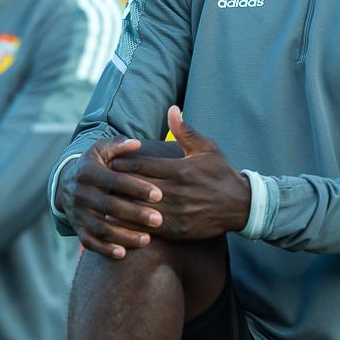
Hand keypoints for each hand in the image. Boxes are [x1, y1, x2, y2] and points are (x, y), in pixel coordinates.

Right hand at [62, 136, 172, 259]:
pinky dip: (104, 249)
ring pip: (100, 228)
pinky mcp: (77, 227)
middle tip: (158, 220)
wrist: (66, 182)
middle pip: (108, 207)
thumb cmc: (95, 164)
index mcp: (88, 172)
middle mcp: (80, 193)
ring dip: (123, 236)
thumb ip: (118, 145)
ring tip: (147, 239)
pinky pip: (89, 242)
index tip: (159, 194)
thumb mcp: (102, 149)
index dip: (136, 188)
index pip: (114, 181)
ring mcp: (77, 213)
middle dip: (134, 214)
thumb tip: (136, 143)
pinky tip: (123, 253)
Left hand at [107, 106, 250, 241]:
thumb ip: (185, 131)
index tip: (109, 159)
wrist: (241, 206)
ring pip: (138, 209)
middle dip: (116, 182)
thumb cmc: (221, 173)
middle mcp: (176, 192)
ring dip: (119, 204)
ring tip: (102, 199)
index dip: (122, 162)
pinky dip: (131, 224)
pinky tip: (118, 221)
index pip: (141, 164)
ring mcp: (176, 213)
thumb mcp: (207, 148)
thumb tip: (171, 110)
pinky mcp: (177, 230)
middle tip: (99, 179)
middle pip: (135, 186)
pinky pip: (148, 228)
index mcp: (180, 170)